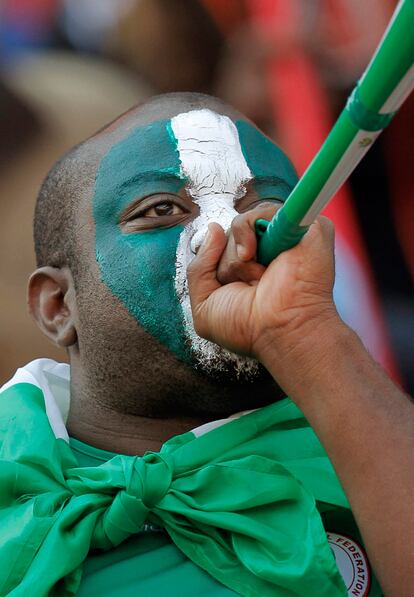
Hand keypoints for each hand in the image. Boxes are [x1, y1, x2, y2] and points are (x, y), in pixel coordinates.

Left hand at [187, 205, 339, 365]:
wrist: (279, 332)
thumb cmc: (247, 327)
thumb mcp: (204, 304)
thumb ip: (199, 267)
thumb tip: (213, 229)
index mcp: (248, 268)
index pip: (220, 245)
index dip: (217, 261)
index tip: (227, 286)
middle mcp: (266, 252)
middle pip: (228, 235)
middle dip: (227, 263)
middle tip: (247, 287)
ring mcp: (286, 239)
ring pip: (243, 224)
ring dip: (238, 256)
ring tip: (258, 277)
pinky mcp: (305, 229)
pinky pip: (266, 212)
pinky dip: (251, 233)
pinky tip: (258, 259)